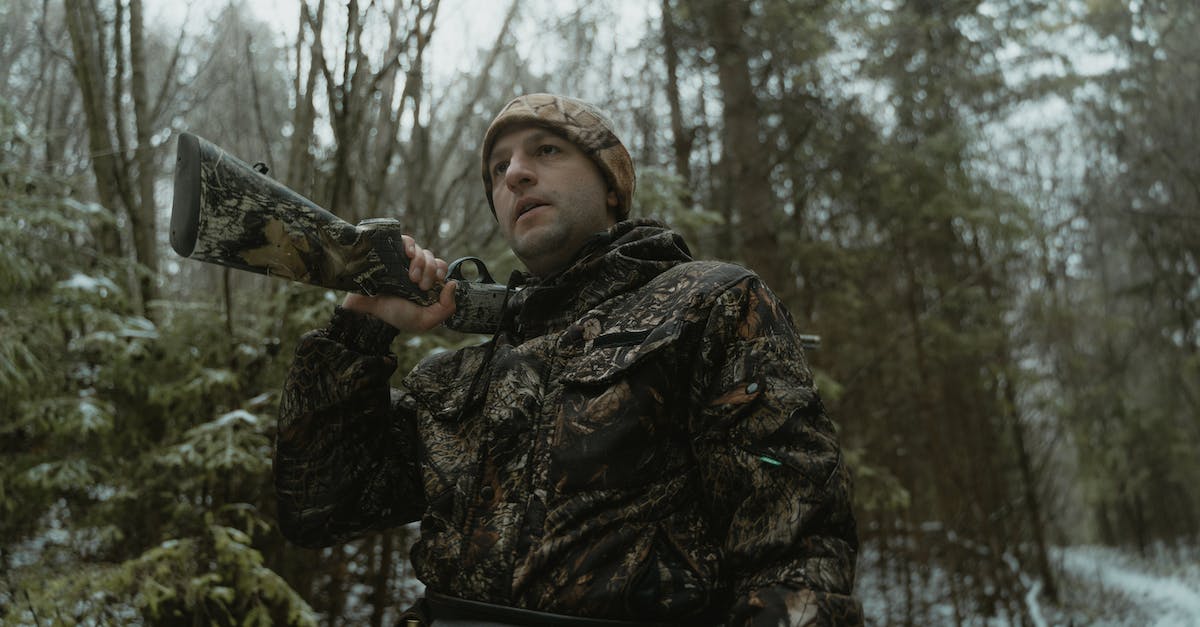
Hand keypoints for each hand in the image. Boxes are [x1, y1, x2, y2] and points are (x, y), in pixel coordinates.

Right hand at [342, 235, 456, 331]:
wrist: (369, 313)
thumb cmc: (396, 316)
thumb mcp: (425, 320)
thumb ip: (446, 308)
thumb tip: (452, 283)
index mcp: (425, 282)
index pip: (441, 267)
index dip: (440, 271)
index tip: (434, 283)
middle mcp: (416, 269)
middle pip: (432, 258)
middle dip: (430, 271)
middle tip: (420, 285)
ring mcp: (402, 261)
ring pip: (421, 250)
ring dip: (420, 262)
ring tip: (411, 277)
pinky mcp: (390, 253)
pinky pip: (406, 240)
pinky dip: (410, 244)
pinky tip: (408, 254)